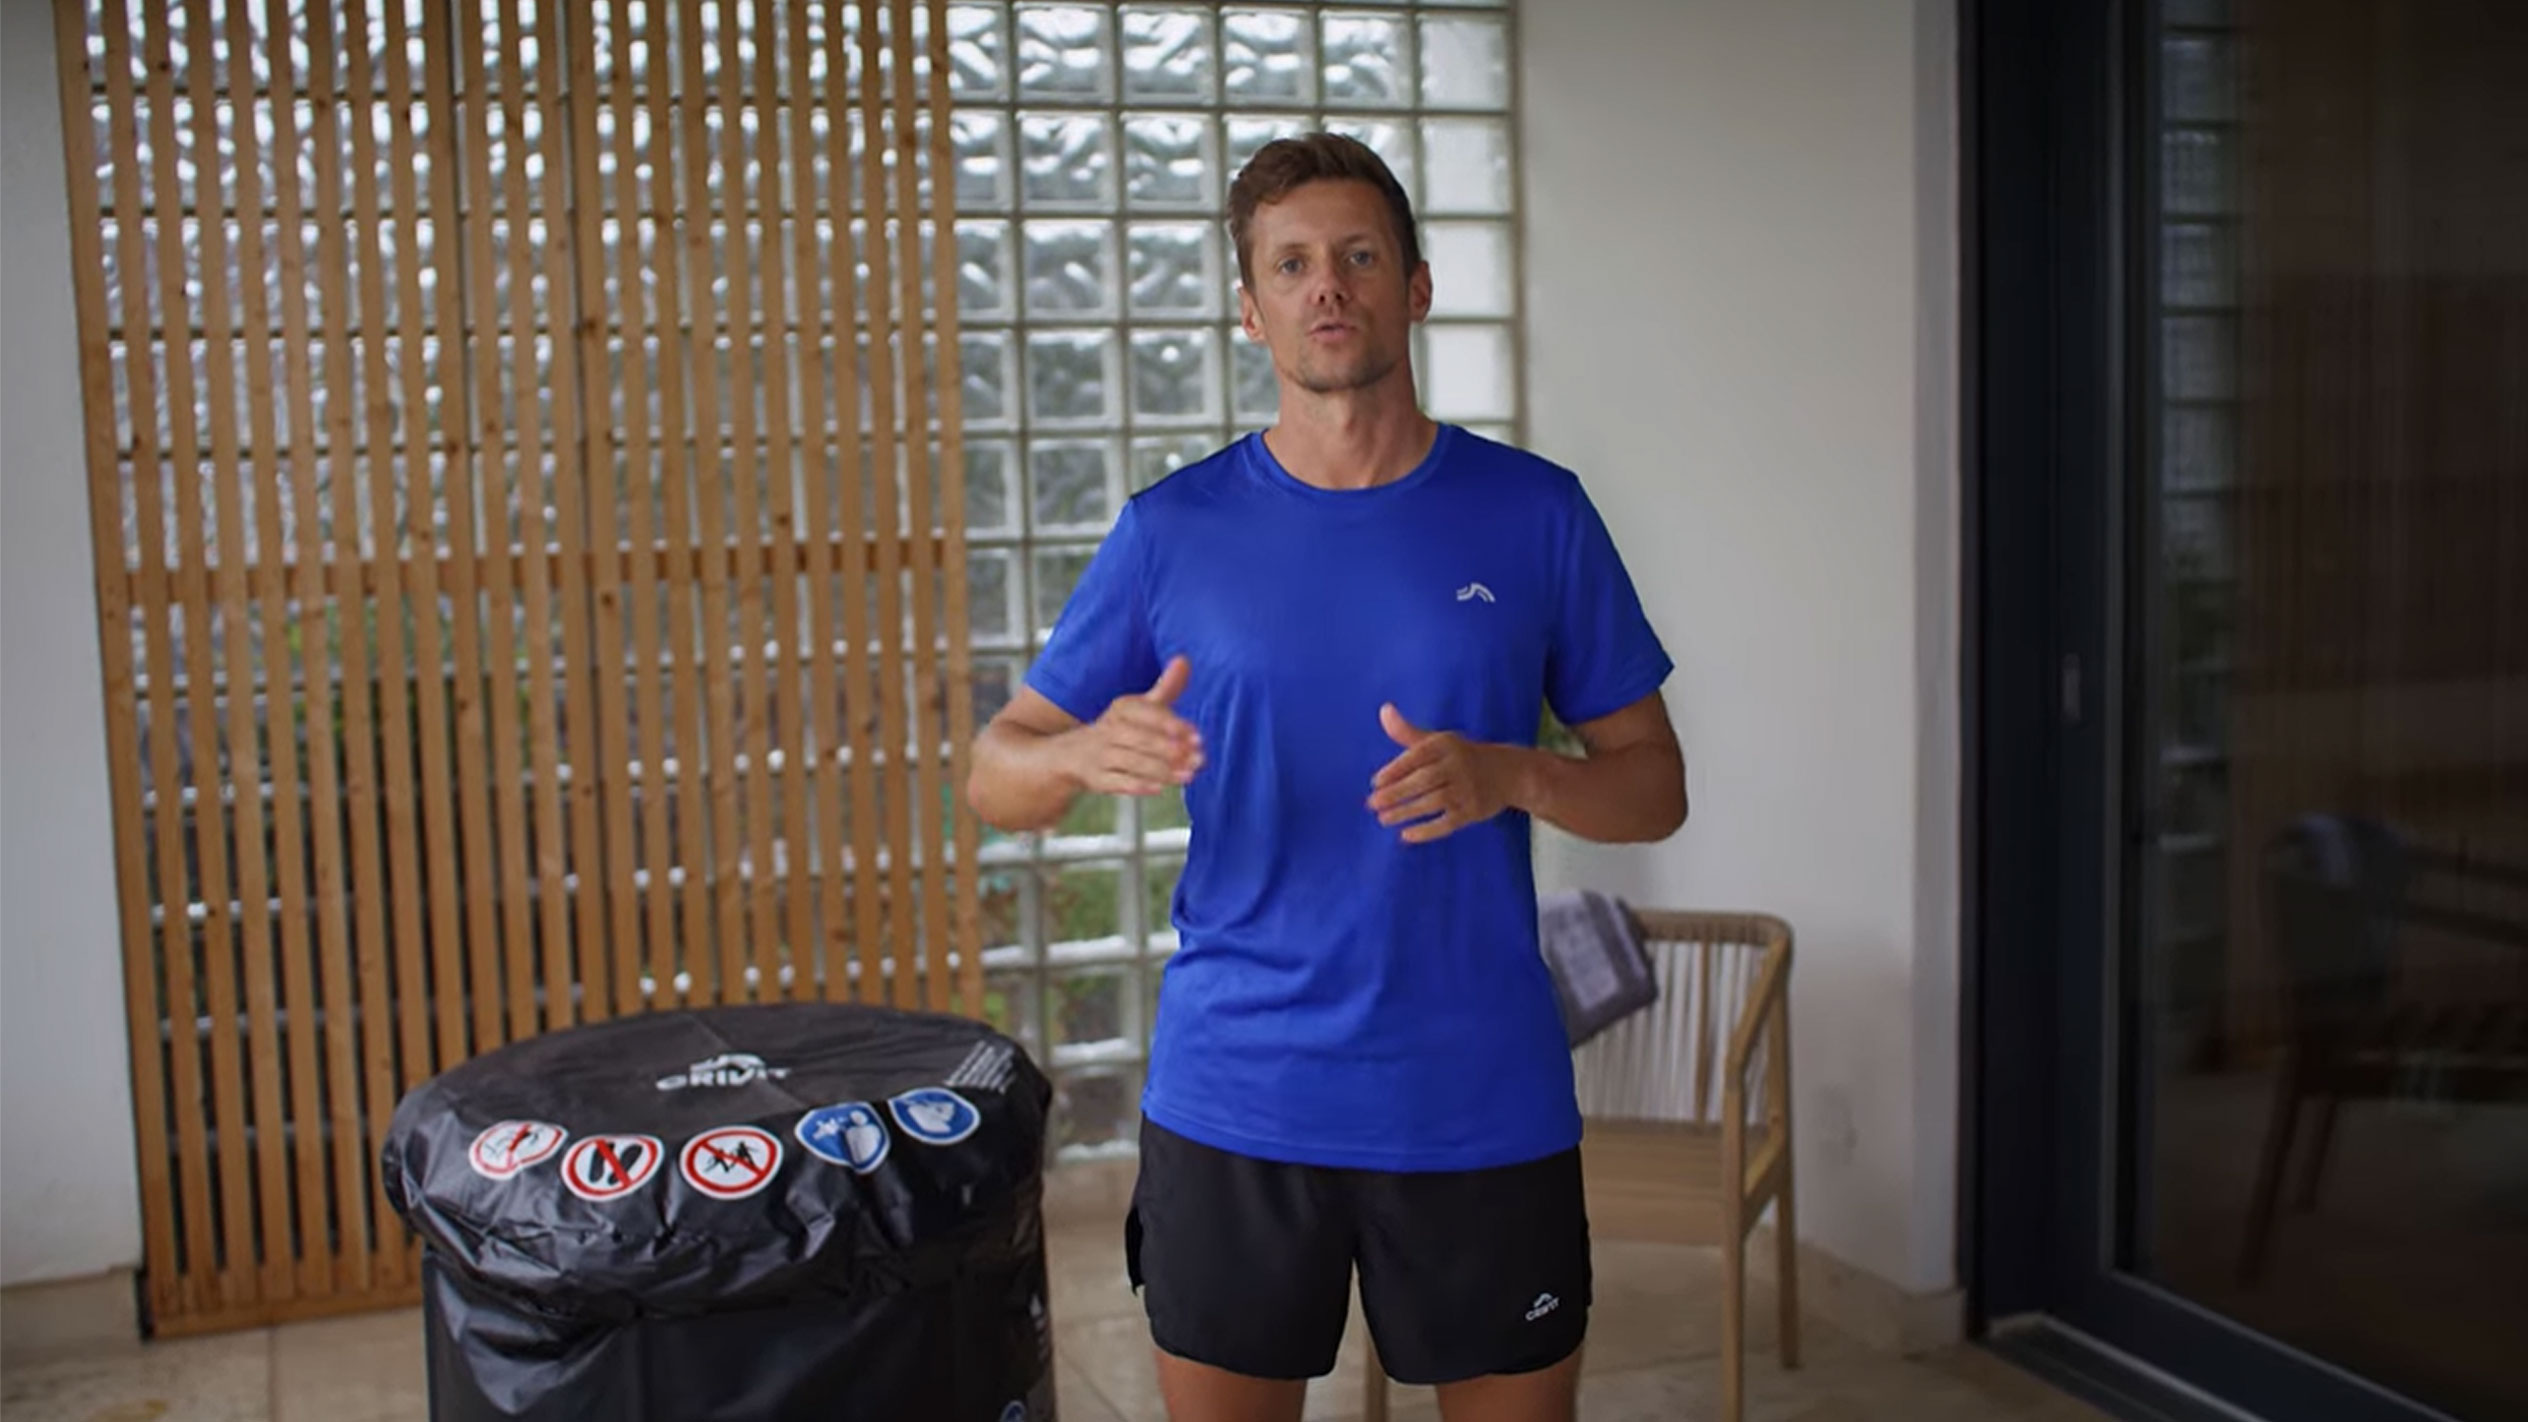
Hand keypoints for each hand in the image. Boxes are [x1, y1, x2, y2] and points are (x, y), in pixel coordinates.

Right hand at [1063, 657, 1202, 796]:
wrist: (1073, 754)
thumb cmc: (1120, 728)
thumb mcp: (1141, 706)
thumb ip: (1166, 687)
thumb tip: (1184, 659)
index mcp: (1122, 709)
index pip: (1146, 713)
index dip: (1171, 724)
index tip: (1196, 736)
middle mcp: (1109, 730)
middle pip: (1139, 739)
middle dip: (1170, 750)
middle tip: (1198, 758)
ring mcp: (1101, 755)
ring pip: (1131, 762)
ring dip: (1161, 770)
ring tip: (1188, 775)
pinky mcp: (1097, 779)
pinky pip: (1117, 782)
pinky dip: (1138, 785)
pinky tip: (1160, 788)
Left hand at [1367, 704, 1523, 843]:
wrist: (1509, 773)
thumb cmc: (1461, 756)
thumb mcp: (1438, 740)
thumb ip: (1407, 731)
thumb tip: (1384, 710)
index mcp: (1446, 745)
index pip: (1418, 756)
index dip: (1395, 769)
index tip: (1375, 782)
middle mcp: (1457, 765)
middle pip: (1424, 781)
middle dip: (1397, 793)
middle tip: (1372, 804)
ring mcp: (1467, 790)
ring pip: (1434, 802)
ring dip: (1407, 812)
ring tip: (1383, 819)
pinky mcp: (1473, 811)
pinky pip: (1448, 823)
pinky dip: (1427, 831)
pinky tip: (1406, 836)